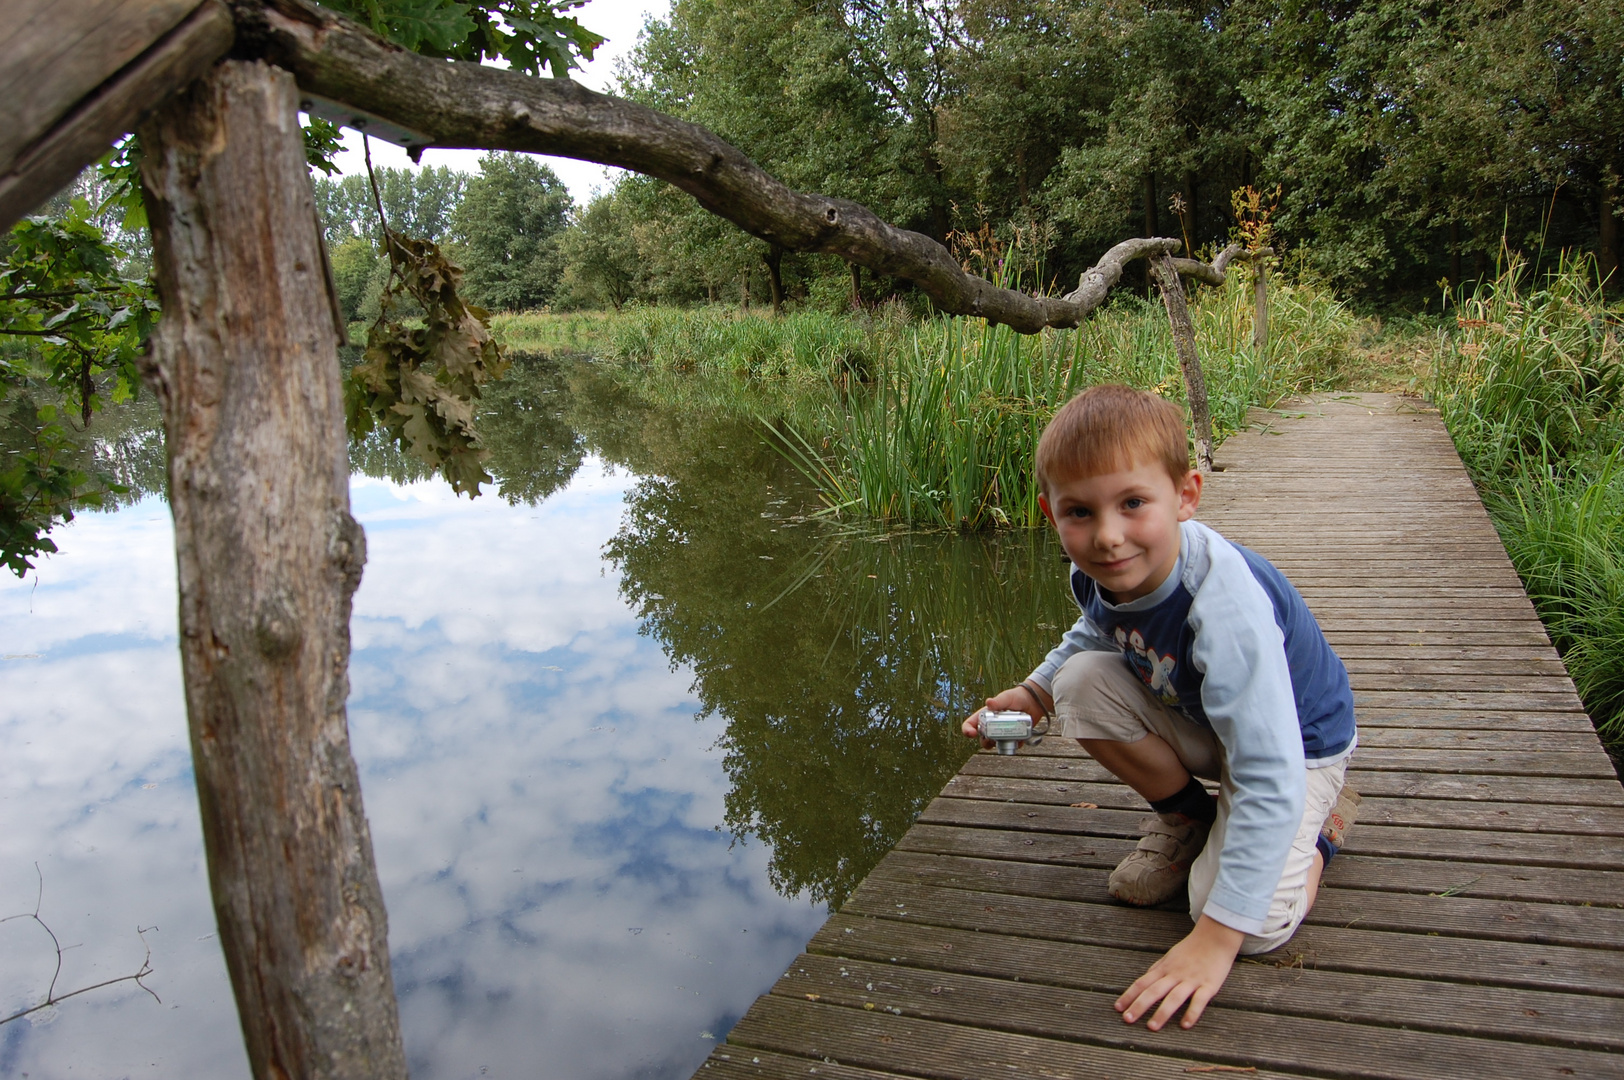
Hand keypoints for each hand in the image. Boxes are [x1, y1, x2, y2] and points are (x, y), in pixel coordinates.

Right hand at [960, 684, 1052, 742]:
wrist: (1033, 702)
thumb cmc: (1016, 697)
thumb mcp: (1006, 697)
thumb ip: (998, 701)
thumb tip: (988, 702)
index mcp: (985, 716)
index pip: (970, 725)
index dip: (967, 730)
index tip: (971, 734)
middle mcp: (991, 726)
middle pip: (982, 739)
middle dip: (986, 742)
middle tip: (994, 738)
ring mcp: (1002, 733)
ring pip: (995, 745)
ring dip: (999, 745)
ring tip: (1009, 738)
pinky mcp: (1013, 738)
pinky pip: (1010, 746)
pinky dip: (1014, 745)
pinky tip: (1020, 738)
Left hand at [1115, 915, 1241, 1030]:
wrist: (1215, 937)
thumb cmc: (1191, 949)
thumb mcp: (1170, 956)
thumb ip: (1157, 969)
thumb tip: (1144, 981)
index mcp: (1164, 968)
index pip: (1142, 983)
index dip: (1129, 995)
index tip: (1117, 1008)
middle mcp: (1175, 974)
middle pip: (1154, 991)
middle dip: (1139, 1005)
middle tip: (1127, 1019)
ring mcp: (1191, 980)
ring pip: (1174, 997)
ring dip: (1162, 1013)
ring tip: (1152, 1027)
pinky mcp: (1208, 985)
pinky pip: (1199, 1000)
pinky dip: (1192, 1013)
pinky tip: (1185, 1025)